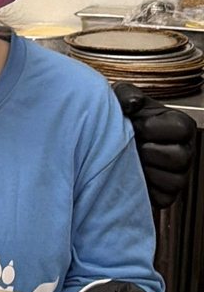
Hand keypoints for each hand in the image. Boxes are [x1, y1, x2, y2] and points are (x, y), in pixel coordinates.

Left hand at [112, 81, 196, 207]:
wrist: (106, 142)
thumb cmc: (121, 119)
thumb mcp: (122, 98)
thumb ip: (127, 94)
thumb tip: (131, 104)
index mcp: (180, 124)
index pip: (181, 128)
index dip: (152, 128)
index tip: (135, 125)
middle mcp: (185, 150)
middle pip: (180, 157)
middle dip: (149, 152)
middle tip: (133, 147)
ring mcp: (178, 174)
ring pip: (174, 181)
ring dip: (146, 171)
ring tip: (133, 161)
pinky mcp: (167, 194)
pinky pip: (163, 197)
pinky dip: (145, 189)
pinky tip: (134, 176)